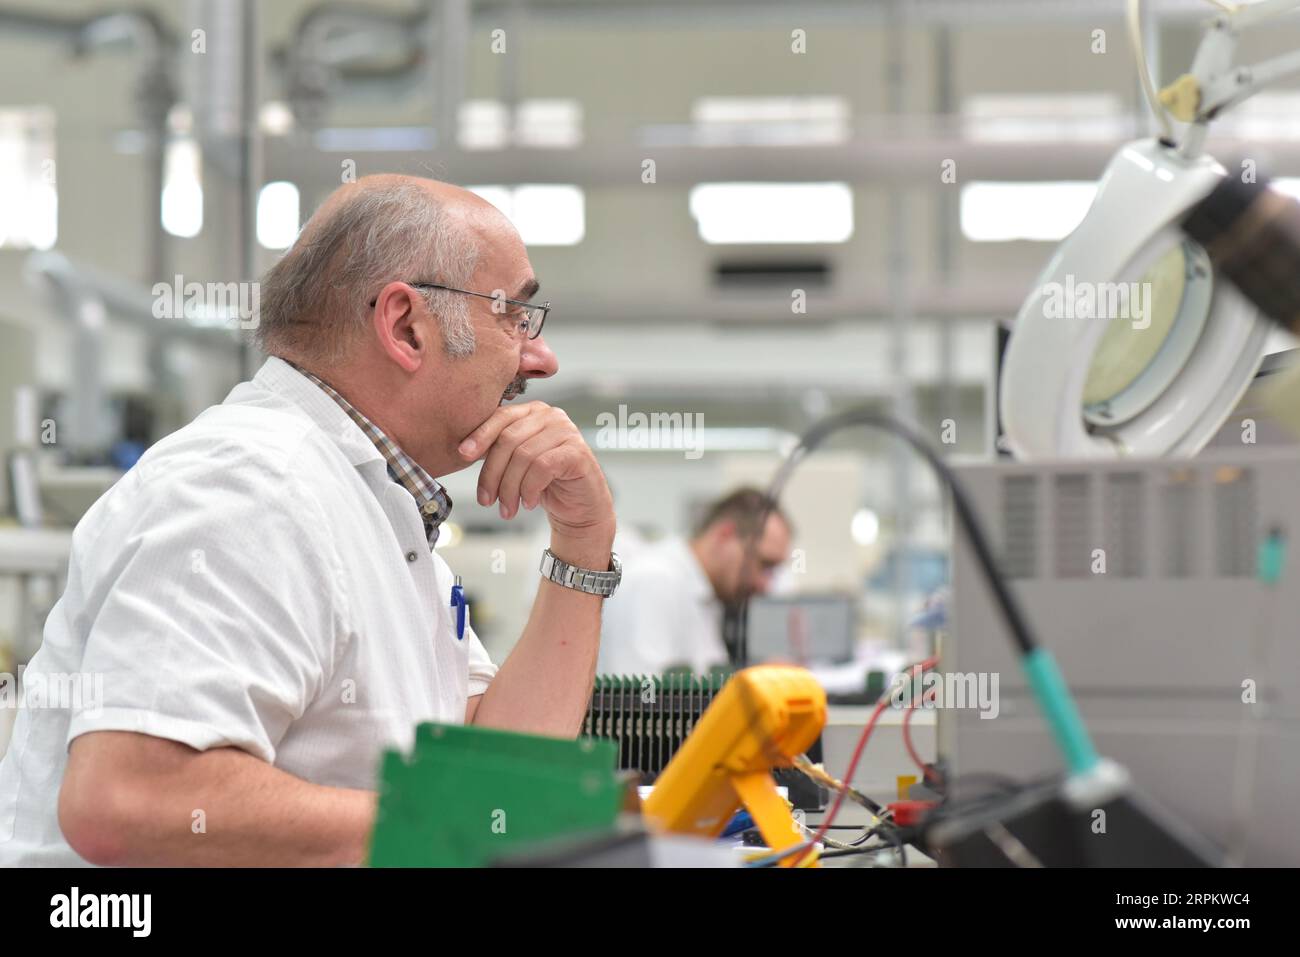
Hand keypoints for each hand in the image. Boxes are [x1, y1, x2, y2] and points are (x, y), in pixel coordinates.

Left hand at [458, 402, 614, 544]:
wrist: (580, 508)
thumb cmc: (546, 484)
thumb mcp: (516, 463)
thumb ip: (497, 450)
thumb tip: (463, 450)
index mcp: (533, 412)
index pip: (501, 417)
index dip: (479, 435)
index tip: (462, 455)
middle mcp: (551, 416)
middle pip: (508, 439)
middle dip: (492, 473)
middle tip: (486, 501)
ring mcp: (567, 431)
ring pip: (523, 456)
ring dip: (510, 488)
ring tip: (507, 509)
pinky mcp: (577, 452)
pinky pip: (542, 468)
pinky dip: (529, 489)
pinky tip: (528, 503)